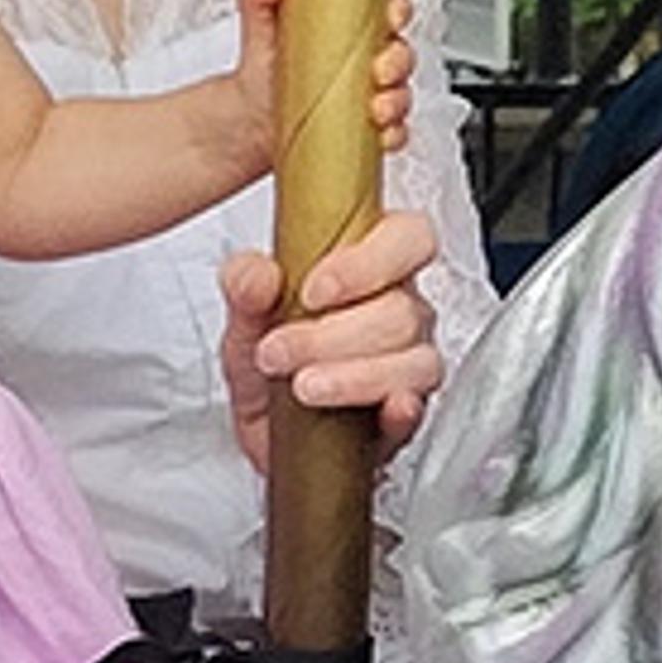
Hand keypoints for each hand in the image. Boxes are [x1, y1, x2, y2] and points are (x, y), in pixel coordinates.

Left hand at [217, 204, 446, 469]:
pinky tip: (378, 410)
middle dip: (332, 335)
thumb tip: (260, 275)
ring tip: (302, 387)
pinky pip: (418, 410)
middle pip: (402, 310)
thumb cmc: (266, 357)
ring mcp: (408, 362)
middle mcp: (400, 311)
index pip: (408, 238)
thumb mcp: (243, 315)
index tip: (312, 292)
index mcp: (372, 267)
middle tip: (279, 351)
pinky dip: (400, 412)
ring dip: (354, 376)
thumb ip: (246, 284)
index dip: (367, 263)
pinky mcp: (403, 417)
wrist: (260, 424)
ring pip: (415, 361)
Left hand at [227, 0, 416, 174]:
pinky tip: (379, 134)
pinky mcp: (368, 126)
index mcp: (351, 24)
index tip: (390, 18)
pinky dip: (393, 134)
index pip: (389, 8)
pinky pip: (395, 131)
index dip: (398, 10)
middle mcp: (368, 56)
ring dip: (397, 101)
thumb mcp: (259, 23)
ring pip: (402, 92)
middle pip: (402, 52)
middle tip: (376, 71)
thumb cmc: (265, 65)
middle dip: (397, 62)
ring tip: (375, 108)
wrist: (251, 114)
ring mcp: (371, 92)